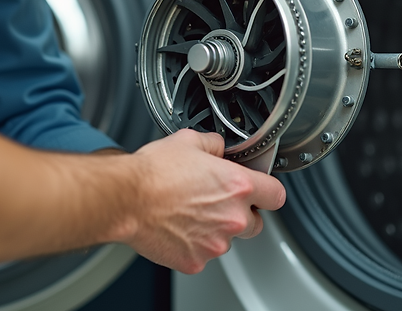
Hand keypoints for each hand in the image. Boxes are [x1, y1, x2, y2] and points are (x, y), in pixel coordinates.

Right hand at [118, 129, 285, 273]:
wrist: (125, 199)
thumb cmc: (153, 173)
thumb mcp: (188, 141)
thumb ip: (214, 145)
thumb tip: (219, 148)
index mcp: (238, 186)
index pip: (276, 195)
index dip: (268, 191)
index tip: (260, 191)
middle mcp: (232, 217)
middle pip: (256, 223)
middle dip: (242, 214)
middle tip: (218, 202)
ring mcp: (215, 243)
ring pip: (227, 240)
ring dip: (216, 229)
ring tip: (189, 213)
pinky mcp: (196, 260)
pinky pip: (203, 254)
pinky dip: (193, 244)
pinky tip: (177, 227)